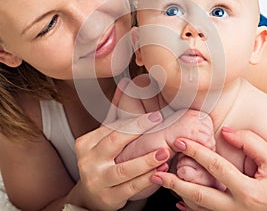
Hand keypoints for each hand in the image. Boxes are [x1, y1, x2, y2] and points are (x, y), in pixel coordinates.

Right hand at [69, 80, 169, 210]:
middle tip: (158, 121)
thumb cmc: (101, 160)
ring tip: (164, 152)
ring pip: (124, 169)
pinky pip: (131, 187)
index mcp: (86, 143)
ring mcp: (97, 180)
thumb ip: (114, 113)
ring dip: (146, 160)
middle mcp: (88, 160)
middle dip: (138, 131)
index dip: (135, 122)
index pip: (112, 129)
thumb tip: (124, 84)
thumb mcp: (103, 137)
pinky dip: (147, 179)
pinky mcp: (108, 198)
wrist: (89, 196)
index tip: (155, 116)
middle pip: (115, 142)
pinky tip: (160, 171)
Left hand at [150, 128, 266, 210]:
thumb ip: (250, 142)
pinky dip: (192, 210)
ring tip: (162, 184)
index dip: (196, 152)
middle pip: (200, 196)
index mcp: (249, 192)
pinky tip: (180, 203)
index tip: (180, 142)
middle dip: (175, 184)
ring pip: (201, 210)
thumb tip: (225, 133)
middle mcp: (239, 209)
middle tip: (156, 173)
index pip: (215, 167)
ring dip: (180, 196)